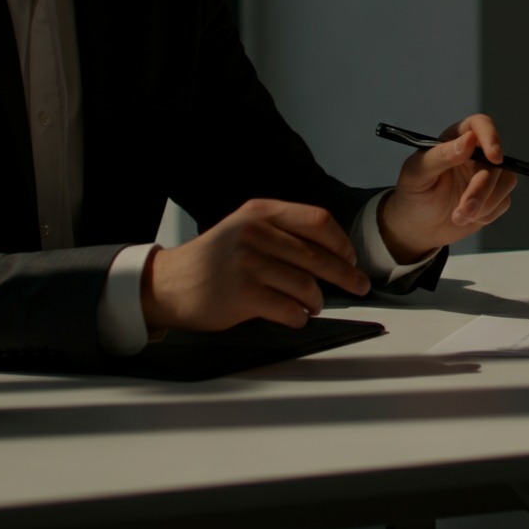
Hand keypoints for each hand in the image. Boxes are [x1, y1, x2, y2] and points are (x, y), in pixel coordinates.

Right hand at [141, 199, 370, 332]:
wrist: (168, 284)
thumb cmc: (215, 260)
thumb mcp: (246, 228)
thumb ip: (284, 231)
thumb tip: (336, 252)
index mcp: (260, 212)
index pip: (318, 221)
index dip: (341, 242)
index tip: (350, 258)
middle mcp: (255, 233)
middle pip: (318, 256)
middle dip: (345, 275)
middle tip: (359, 286)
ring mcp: (248, 264)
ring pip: (307, 285)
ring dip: (317, 301)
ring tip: (313, 304)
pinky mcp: (243, 294)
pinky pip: (290, 309)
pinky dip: (299, 317)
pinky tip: (296, 316)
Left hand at [378, 113, 517, 261]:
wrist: (417, 227)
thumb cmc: (413, 195)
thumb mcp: (417, 174)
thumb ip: (441, 155)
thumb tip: (469, 140)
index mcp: (454, 139)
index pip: (480, 125)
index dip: (491, 137)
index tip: (494, 158)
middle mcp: (474, 154)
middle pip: (495, 162)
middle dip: (482, 189)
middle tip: (464, 208)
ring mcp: (486, 176)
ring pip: (505, 182)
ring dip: (484, 204)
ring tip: (458, 216)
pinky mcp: (494, 197)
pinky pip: (504, 202)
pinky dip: (486, 214)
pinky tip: (466, 218)